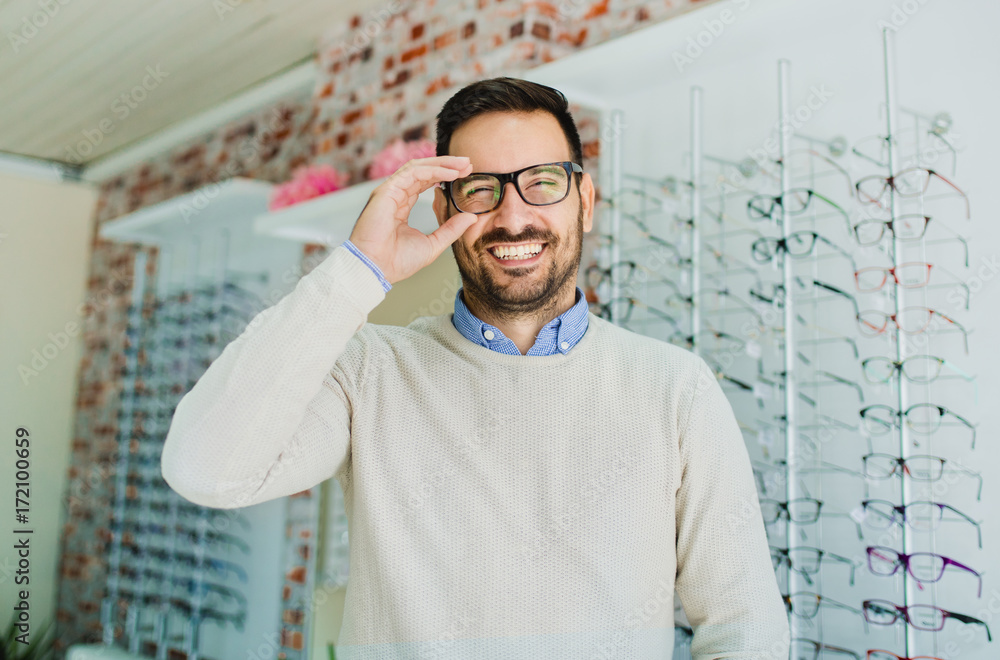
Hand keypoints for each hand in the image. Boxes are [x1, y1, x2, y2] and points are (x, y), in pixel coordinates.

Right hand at [347, 156, 479, 284]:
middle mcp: (395, 195)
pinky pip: (413, 173)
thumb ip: (451, 229)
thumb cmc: (397, 261)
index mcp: (402, 206)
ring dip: (442, 164)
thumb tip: (471, 218)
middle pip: (423, 171)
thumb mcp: (433, 244)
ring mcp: (389, 191)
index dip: (444, 176)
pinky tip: (450, 173)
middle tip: (468, 164)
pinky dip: (433, 170)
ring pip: (418, 167)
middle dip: (446, 165)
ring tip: (463, 164)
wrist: (376, 269)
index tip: (464, 174)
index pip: (424, 182)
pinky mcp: (387, 191)